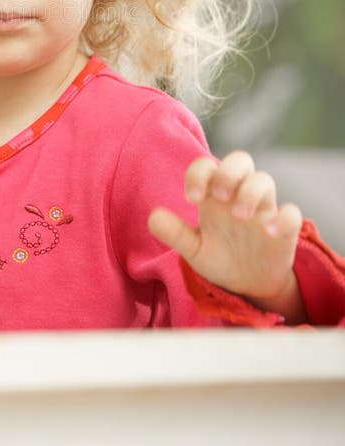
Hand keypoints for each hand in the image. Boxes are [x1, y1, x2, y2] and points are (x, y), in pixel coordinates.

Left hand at [148, 150, 306, 322]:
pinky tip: (269, 232)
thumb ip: (175, 233)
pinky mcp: (285, 229)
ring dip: (251, 192)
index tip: (191, 198)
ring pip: (265, 179)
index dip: (198, 173)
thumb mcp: (194, 249)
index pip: (207, 166)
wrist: (248, 285)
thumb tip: (153, 217)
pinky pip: (292, 213)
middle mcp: (239, 195)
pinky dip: (284, 218)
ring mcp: (263, 209)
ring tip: (239, 216)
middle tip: (219, 197)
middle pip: (241, 159)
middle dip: (229, 172)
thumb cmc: (220, 257)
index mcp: (215, 195)